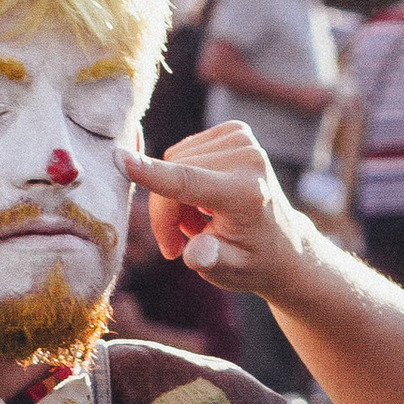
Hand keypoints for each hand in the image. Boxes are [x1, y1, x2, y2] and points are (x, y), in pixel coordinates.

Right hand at [119, 127, 310, 298]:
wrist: (283, 245)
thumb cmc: (252, 262)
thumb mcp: (232, 273)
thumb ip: (211, 260)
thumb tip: (197, 255)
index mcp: (247, 194)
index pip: (189, 181)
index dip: (152, 173)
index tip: (119, 159)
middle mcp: (248, 159)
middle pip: (172, 176)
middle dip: (164, 213)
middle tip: (177, 246)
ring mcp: (243, 139)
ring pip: (173, 162)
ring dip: (175, 197)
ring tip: (200, 222)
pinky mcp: (235, 131)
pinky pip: (183, 152)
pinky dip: (184, 177)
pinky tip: (205, 199)